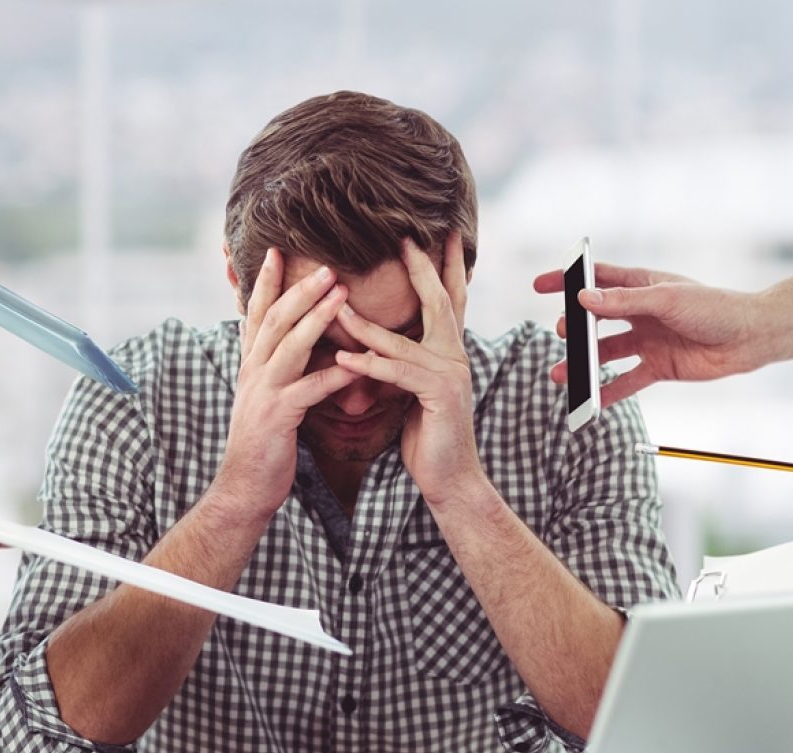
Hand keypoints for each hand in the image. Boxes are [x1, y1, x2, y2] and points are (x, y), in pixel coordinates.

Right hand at [213, 249, 360, 518]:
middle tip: (327, 264)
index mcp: (251, 365)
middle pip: (275, 320)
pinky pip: (310, 389)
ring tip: (342, 293)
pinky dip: (335, 374)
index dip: (266, 282)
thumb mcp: (266, 398)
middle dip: (299, 288)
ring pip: (289, 345)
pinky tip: (358, 364)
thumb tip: (296, 345)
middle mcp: (253, 372)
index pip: (257, 314)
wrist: (243, 487)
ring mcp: (263, 393)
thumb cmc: (263, 443)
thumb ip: (279, 370)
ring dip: (316, 317)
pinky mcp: (277, 417)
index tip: (278, 251)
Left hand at [335, 232, 480, 507]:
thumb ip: (404, 363)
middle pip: (439, 302)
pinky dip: (369, 365)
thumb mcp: (414, 391)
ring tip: (337, 305)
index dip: (444, 266)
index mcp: (450, 352)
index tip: (440, 234)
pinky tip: (343, 358)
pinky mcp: (439, 396)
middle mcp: (455, 356)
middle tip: (405, 238)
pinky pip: (397, 373)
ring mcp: (451, 375)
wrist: (450, 478)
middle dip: (422, 268)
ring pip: (403, 340)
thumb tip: (379, 342)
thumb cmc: (428, 436)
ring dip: (366, 324)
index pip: (449, 300)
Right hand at [533, 262, 763, 406]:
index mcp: (642, 285)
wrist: (749, 338)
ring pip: (606, 353)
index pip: (597, 279)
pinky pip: (627, 381)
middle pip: (596, 319)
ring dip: (583, 364)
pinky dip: (608, 392)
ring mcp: (648, 341)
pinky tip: (590, 401)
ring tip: (562, 374)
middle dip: (574, 327)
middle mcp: (641, 312)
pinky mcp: (658, 367)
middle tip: (562, 333)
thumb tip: (584, 299)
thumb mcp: (666, 299)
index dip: (568, 281)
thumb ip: (624, 301)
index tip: (540, 285)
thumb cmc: (714, 308)